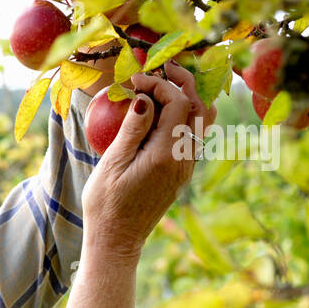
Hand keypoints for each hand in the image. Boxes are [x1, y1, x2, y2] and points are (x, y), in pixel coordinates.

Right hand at [80, 60, 216, 260]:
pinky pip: (194, 135)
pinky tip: (163, 109)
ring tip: (165, 83)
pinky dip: (184, 114)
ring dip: (188, 96)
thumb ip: (132, 129)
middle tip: (158, 68)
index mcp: (167, 154)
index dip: (159, 83)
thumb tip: (146, 99)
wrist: (117, 240)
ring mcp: (187, 166)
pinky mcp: (182, 172)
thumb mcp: (112, 164)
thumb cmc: (106, 204)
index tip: (134, 80)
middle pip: (198, 106)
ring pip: (202, 120)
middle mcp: (185, 158)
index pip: (178, 102)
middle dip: (181, 80)